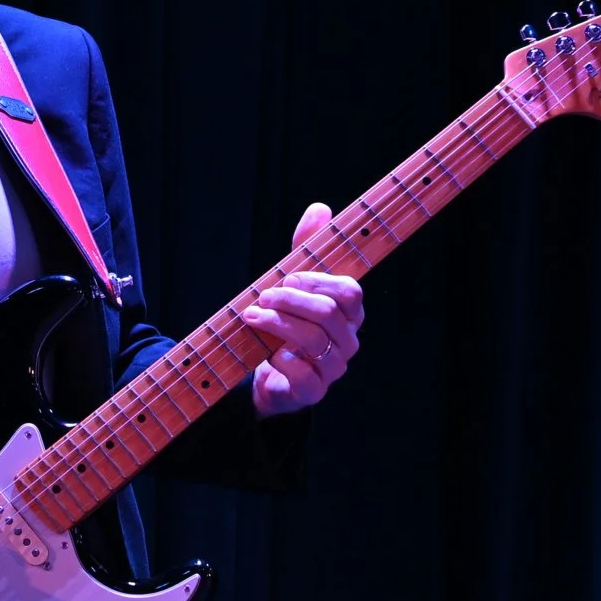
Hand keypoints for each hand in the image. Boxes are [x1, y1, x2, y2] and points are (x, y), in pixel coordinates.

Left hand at [243, 201, 364, 417]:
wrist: (268, 373)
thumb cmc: (286, 321)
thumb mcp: (293, 282)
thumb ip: (306, 248)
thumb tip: (320, 208)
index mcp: (349, 312)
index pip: (349, 290)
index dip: (316, 280)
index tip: (286, 277)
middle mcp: (348, 340)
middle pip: (327, 313)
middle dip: (289, 300)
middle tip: (262, 296)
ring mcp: (334, 368)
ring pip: (313, 341)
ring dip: (277, 324)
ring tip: (252, 316)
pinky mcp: (314, 392)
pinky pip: (304, 375)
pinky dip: (281, 359)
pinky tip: (267, 352)